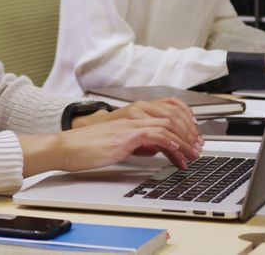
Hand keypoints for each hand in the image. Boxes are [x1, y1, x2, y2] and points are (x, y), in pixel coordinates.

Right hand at [19, 98, 202, 175]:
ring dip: (183, 140)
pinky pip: (154, 134)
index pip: (166, 110)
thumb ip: (137, 141)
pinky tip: (177, 151)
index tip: (193, 137)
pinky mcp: (125, 135)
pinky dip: (169, 142)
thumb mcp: (118, 142)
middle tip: (197, 148)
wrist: (66, 147)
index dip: (185, 122)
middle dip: (189, 133)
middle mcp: (133, 116)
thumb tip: (153, 148)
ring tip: (191, 155)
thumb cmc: (87, 147)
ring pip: (166, 125)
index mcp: (132, 115)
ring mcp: (129, 124)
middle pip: (171, 116)